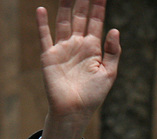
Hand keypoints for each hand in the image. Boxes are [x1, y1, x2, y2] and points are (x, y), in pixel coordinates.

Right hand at [37, 0, 120, 138]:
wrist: (75, 110)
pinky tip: (41, 10)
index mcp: (93, 49)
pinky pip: (45, 36)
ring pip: (63, 21)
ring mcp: (63, 49)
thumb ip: (112, 52)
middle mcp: (77, 45)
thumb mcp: (109, 73)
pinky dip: (42, 24)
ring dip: (64, 6)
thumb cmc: (94, 94)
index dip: (98, 7)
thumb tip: (115, 30)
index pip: (96, 22)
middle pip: (80, 17)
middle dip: (83, 2)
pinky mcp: (49, 56)